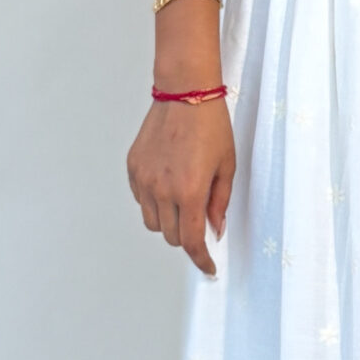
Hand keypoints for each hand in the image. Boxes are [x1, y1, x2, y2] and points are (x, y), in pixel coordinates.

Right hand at [127, 98, 234, 276]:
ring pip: (153, 222)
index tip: (208, 266)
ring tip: (183, 201)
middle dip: (187, 237)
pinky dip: (154, 203)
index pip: (190, 241)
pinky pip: (141, 200)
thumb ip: (219, 203)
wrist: (185, 93)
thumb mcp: (227, 166)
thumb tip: (214, 230)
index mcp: (189, 191)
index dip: (200, 259)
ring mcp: (144, 179)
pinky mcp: (133, 168)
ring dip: (169, 222)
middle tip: (200, 223)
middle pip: (170, 236)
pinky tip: (168, 185)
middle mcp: (162, 189)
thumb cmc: (211, 126)